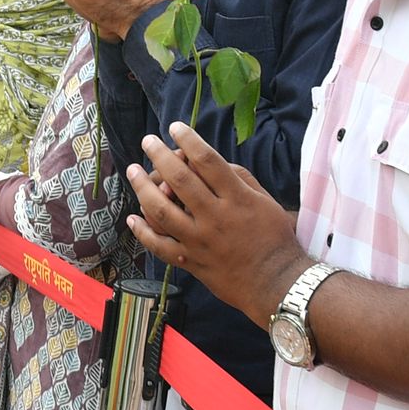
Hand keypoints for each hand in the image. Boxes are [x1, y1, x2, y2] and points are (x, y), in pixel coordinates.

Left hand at [124, 123, 305, 325]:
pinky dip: (143, 232)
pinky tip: (132, 218)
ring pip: (162, 211)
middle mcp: (215, 217)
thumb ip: (238, 178)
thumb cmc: (274, 238)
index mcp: (237, 198)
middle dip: (160, 156)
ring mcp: (200, 240)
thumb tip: (208, 163)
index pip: (207, 161)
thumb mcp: (265, 200)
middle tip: (147, 141)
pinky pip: (160, 246)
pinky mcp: (191, 261)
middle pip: (180, 180)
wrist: (276, 282)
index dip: (188, 140)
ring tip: (133, 171)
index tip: (175, 127)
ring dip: (143, 188)